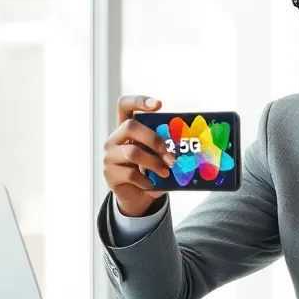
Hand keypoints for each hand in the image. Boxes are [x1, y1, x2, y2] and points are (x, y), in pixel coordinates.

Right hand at [103, 95, 175, 217]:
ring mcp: (109, 155)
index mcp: (127, 129)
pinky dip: (145, 180)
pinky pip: (130, 174)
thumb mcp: (159, 157)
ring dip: (154, 163)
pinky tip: (151, 185)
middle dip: (155, 140)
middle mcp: (114, 139)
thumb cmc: (151, 173)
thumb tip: (189, 147)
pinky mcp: (109, 173)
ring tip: (166, 172)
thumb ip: (166, 148)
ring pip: (132, 152)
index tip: (159, 105)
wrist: (137, 198)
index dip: (139, 101)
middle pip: (130, 126)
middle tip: (171, 156)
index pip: (124, 105)